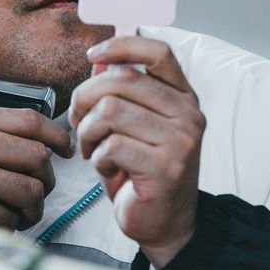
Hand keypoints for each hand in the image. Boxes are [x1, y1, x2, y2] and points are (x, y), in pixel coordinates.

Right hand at [0, 108, 71, 231]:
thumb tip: (36, 134)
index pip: (30, 120)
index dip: (57, 135)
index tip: (65, 148)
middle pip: (38, 156)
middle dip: (47, 176)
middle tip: (40, 186)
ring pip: (33, 190)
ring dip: (34, 204)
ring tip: (20, 207)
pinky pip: (14, 218)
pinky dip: (13, 223)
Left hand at [69, 37, 204, 268]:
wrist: (166, 223)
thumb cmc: (144, 172)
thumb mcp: (134, 125)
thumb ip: (121, 92)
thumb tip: (100, 60)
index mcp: (184, 97)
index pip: (158, 52)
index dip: (122, 46)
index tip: (93, 56)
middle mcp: (189, 115)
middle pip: (121, 80)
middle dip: (86, 98)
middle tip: (79, 122)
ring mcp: (181, 142)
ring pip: (111, 111)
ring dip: (89, 131)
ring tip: (94, 148)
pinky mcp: (166, 168)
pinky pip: (112, 145)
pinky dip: (98, 156)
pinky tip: (107, 167)